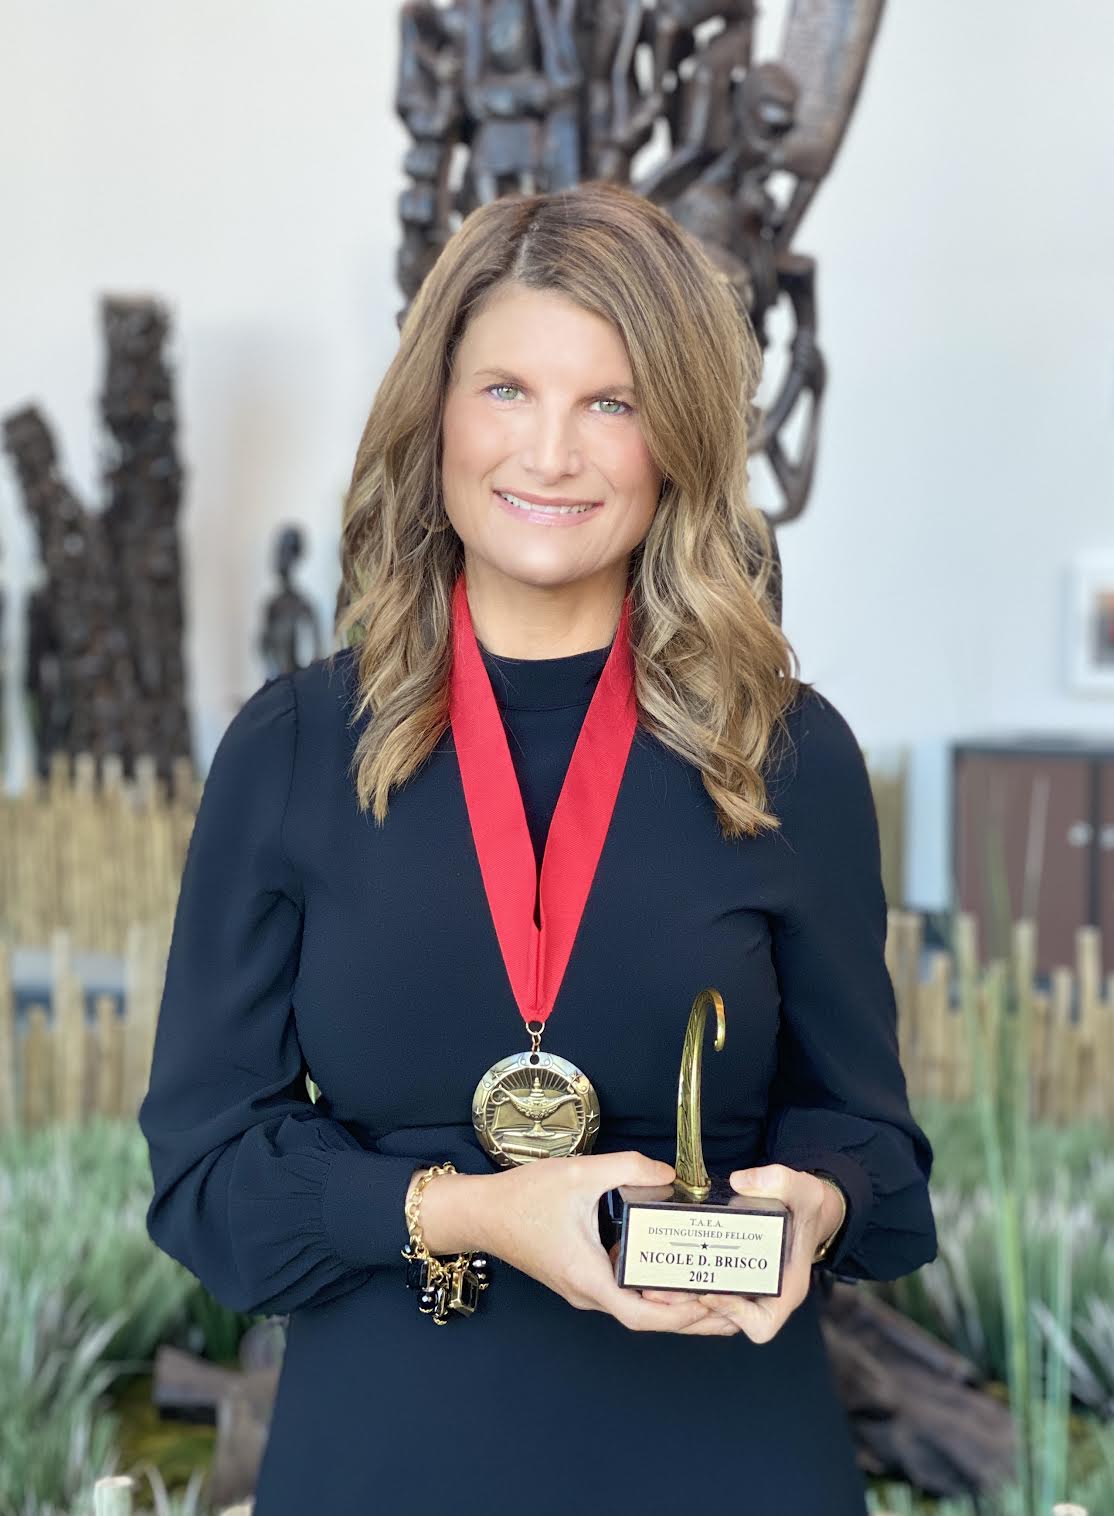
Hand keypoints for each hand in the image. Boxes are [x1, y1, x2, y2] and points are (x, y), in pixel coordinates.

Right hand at [476, 1151, 740, 1335]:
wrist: (480, 1213)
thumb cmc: (523, 1198)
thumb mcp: (579, 1174)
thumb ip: (627, 1169)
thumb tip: (668, 1174)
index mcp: (588, 1278)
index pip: (642, 1315)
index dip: (681, 1315)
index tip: (714, 1305)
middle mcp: (587, 1293)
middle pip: (645, 1317)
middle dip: (689, 1316)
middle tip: (731, 1305)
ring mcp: (582, 1288)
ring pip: (634, 1306)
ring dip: (671, 1304)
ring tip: (711, 1289)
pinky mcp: (579, 1276)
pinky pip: (622, 1290)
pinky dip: (650, 1288)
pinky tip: (670, 1269)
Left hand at [638, 1164, 841, 1343]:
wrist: (804, 1207)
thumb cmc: (806, 1205)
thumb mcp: (802, 1188)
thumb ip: (779, 1180)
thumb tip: (741, 1181)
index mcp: (786, 1288)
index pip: (762, 1325)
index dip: (735, 1314)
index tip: (709, 1291)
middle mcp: (766, 1295)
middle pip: (726, 1320)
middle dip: (692, 1309)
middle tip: (660, 1292)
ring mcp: (747, 1288)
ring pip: (712, 1309)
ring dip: (683, 1300)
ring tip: (652, 1285)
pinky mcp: (731, 1276)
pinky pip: (707, 1289)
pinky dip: (687, 1284)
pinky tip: (662, 1268)